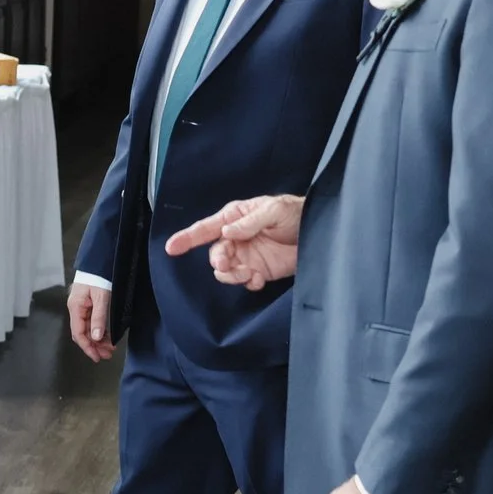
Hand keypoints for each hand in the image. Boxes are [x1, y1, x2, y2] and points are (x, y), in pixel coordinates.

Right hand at [67, 282, 115, 362]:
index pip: (79, 333)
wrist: (100, 261)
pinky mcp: (89, 305)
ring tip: (110, 348)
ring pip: (88, 329)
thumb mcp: (101, 298)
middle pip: (83, 333)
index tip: (97, 357)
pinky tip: (107, 337)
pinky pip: (92, 323)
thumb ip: (99, 318)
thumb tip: (96, 338)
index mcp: (76, 308)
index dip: (87, 347)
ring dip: (98, 340)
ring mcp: (82, 307)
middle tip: (107, 355)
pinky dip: (100, 331)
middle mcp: (76, 309)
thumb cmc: (99, 277)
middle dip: (94, 346)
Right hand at [165, 194, 304, 291]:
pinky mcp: (260, 271)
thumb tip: (227, 232)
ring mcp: (247, 256)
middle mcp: (237, 238)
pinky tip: (259, 279)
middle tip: (227, 264)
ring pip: (226, 271)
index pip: (206, 228)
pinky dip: (248, 283)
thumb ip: (250, 222)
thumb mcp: (274, 210)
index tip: (171, 248)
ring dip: (232, 275)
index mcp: (235, 219)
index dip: (187, 238)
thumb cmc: (297, 213)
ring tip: (248, 274)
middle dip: (219, 261)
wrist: (321, 232)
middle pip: (215, 254)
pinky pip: (244, 281)